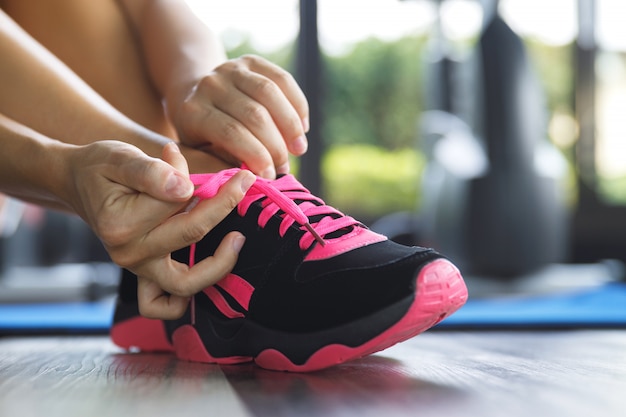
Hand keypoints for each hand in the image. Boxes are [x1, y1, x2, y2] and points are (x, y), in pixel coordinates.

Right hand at [66, 140, 255, 318]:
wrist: (78, 181)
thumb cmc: (101, 167)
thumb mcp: (120, 157)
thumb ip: (151, 172)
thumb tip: (185, 188)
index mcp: (121, 223)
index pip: (180, 202)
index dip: (209, 184)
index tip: (236, 173)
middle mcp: (128, 252)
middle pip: (191, 234)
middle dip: (225, 206)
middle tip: (246, 185)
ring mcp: (136, 268)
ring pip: (185, 283)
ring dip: (218, 265)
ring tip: (238, 238)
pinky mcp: (144, 275)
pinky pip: (162, 305)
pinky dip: (182, 301)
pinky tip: (205, 273)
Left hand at [172, 55, 308, 178]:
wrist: (197, 97)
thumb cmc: (205, 137)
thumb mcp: (206, 153)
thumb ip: (232, 162)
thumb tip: (268, 176)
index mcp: (194, 112)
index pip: (231, 133)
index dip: (256, 155)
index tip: (270, 176)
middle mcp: (209, 85)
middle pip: (253, 113)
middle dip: (275, 144)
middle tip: (285, 167)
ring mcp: (230, 69)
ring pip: (270, 93)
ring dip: (291, 124)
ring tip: (300, 149)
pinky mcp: (250, 61)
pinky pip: (282, 79)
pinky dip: (297, 104)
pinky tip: (302, 127)